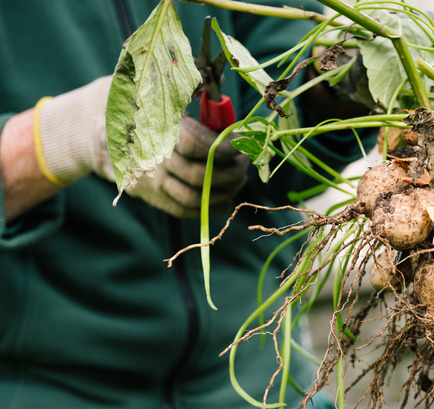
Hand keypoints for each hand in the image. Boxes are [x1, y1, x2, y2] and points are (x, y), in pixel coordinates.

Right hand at [35, 76, 249, 217]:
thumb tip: (219, 81)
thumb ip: (189, 83)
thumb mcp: (157, 84)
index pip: (195, 145)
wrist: (97, 128)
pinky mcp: (151, 196)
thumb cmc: (137, 100)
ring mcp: (150, 181)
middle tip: (244, 161)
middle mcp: (152, 159)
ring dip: (224, 191)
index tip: (241, 142)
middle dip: (230, 171)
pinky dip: (210, 207)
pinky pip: (184, 210)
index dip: (224, 146)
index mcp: (155, 128)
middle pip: (199, 175)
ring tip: (239, 177)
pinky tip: (227, 196)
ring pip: (194, 197)